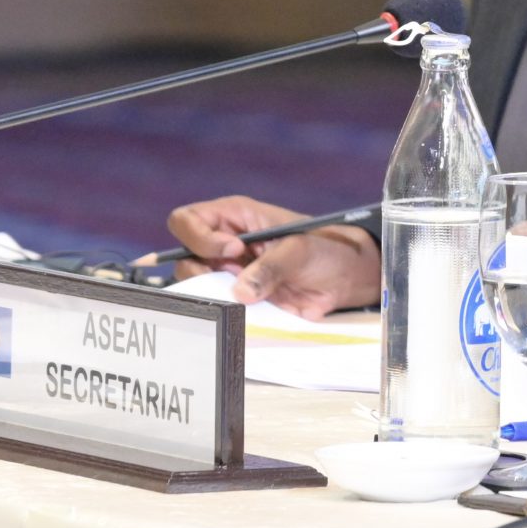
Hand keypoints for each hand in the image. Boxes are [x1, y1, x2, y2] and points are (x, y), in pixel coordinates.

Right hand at [165, 195, 380, 322]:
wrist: (343, 280)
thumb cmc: (324, 250)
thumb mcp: (300, 251)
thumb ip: (271, 267)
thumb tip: (241, 291)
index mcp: (234, 217)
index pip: (187, 220)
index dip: (200, 236)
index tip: (233, 250)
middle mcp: (223, 242)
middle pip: (183, 255)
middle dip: (201, 269)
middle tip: (235, 277)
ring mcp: (227, 272)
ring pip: (194, 283)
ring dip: (212, 292)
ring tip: (246, 294)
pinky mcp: (237, 297)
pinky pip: (215, 304)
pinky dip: (223, 310)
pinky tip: (245, 310)